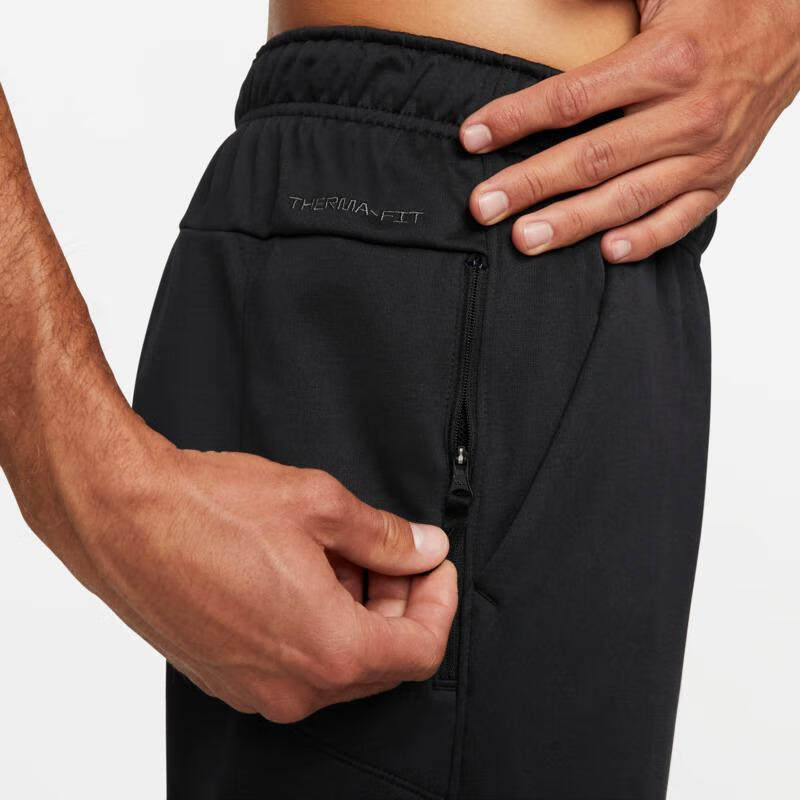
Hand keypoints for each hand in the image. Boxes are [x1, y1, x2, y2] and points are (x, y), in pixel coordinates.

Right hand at [0, 85, 455, 724]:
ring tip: (339, 551)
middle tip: (391, 550)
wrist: (121, 517)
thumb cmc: (207, 511)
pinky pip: (295, 661)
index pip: (422, 650)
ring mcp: (255, 688)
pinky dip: (316, 622)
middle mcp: (293, 686)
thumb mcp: (319, 506)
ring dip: (355, 610)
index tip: (435, 565)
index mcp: (329, 648)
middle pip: (381, 659)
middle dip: (398, 602)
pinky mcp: (226, 676)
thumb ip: (384, 536)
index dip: (440, 603)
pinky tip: (302, 571)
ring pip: (338, 661)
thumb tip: (422, 547)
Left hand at [460, 0, 799, 261]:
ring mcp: (707, 153)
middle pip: (592, 158)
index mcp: (666, 60)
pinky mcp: (721, 178)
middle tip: (483, 208)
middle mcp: (687, 114)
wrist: (796, 24)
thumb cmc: (718, 3)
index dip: (516, 119)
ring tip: (525, 240)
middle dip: (530, 185)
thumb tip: (539, 2)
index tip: (471, 138)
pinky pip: (681, 219)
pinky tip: (606, 254)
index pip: (573, 99)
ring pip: (628, 198)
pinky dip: (646, 240)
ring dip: (573, 223)